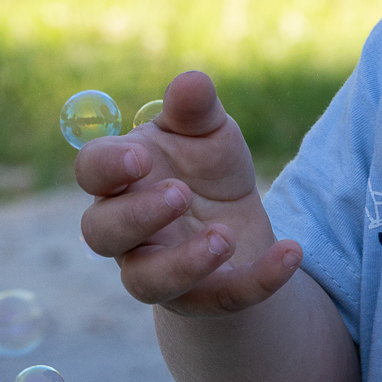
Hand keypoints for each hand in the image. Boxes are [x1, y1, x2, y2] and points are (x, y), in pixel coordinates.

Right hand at [76, 69, 301, 316]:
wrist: (235, 224)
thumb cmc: (206, 169)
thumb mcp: (210, 134)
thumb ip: (197, 111)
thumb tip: (191, 81)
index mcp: (121, 178)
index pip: (91, 171)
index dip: (107, 167)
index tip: (141, 158)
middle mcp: (125, 230)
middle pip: (102, 233)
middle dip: (137, 216)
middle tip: (180, 194)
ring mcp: (156, 269)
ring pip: (145, 281)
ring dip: (183, 263)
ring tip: (225, 237)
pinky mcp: (199, 300)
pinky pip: (220, 299)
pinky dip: (257, 280)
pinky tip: (290, 252)